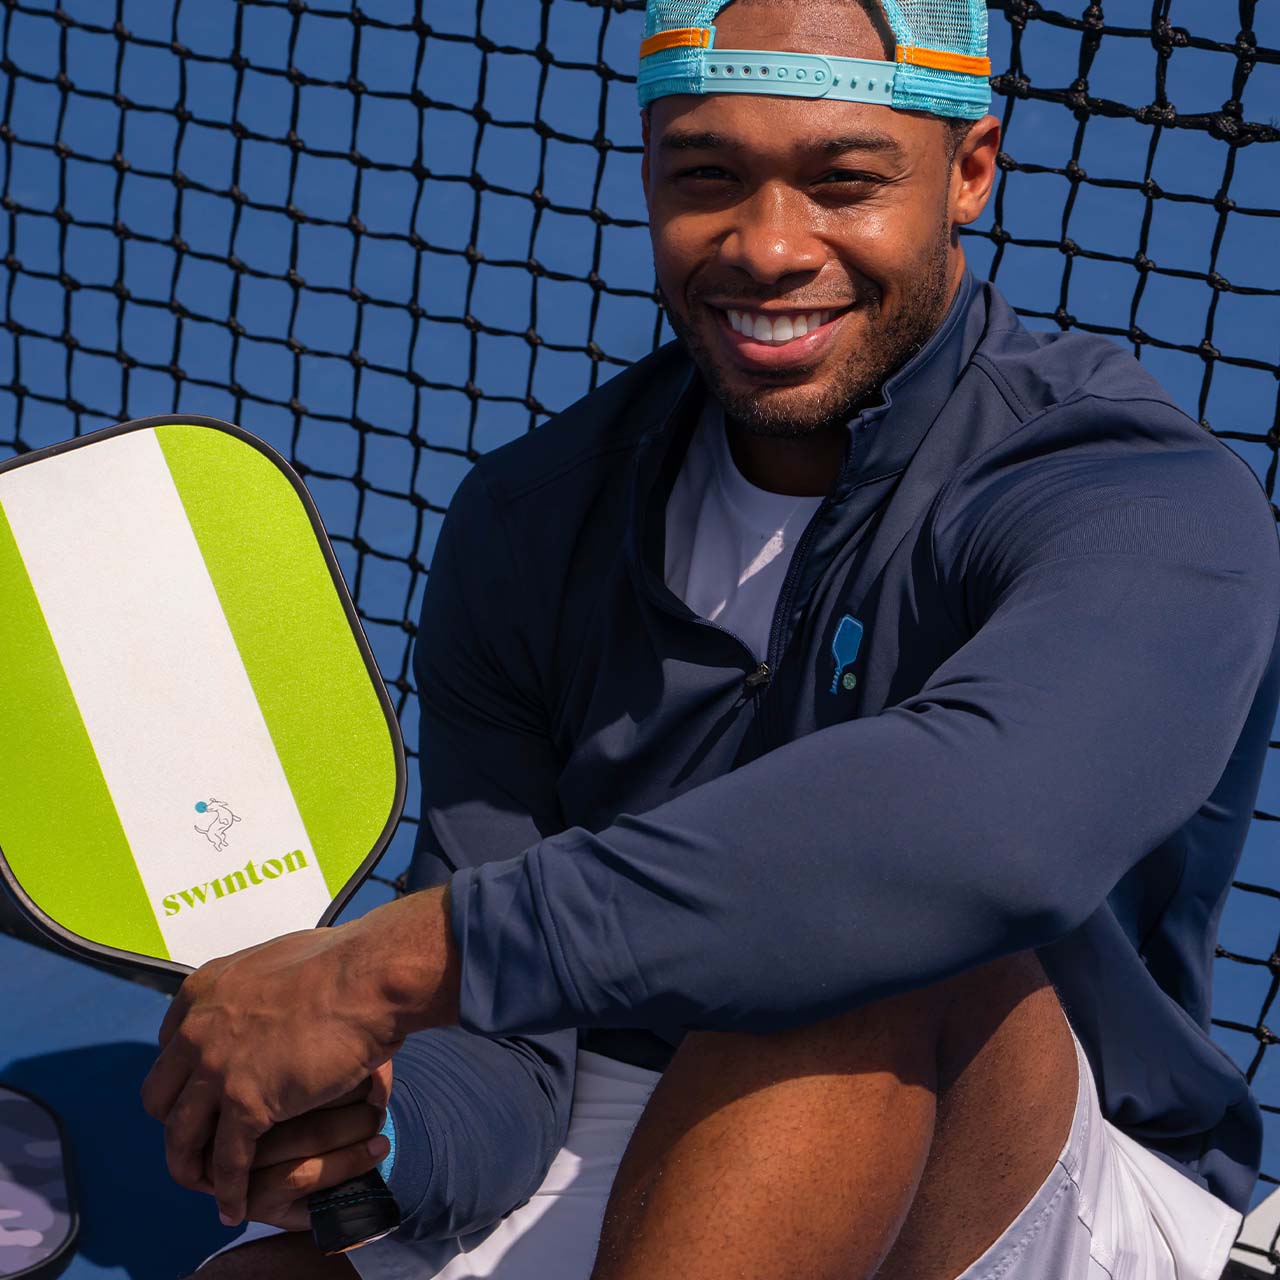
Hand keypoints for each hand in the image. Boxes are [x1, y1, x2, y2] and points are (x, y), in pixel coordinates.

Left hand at [141, 886, 458, 1225]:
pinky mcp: (246, 1103)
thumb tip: (276, 997)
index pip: (169, 1047)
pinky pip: (226, 1161)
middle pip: (161, 1096)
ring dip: (190, 1166)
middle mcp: (197, 1030)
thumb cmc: (345, 962)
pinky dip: (229, 1191)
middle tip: (202, 1140)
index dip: (185, 1077)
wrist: (369, 976)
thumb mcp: (279, 960)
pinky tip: (236, 1209)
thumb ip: (259, 986)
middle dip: (178, 1122)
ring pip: (180, 1136)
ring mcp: (217, 1068)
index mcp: (204, 990)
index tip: (204, 1094)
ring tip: (208, 1187)